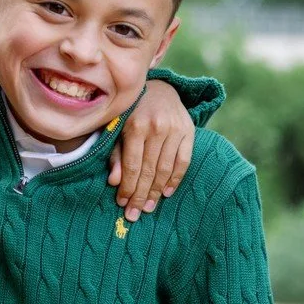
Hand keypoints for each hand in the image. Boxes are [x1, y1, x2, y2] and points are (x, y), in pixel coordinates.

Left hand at [109, 79, 193, 218]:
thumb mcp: (117, 128)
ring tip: (149, 208)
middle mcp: (157, 127)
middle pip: (149, 170)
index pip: (132, 165)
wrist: (159, 88)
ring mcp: (175, 129)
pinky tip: (167, 193)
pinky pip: (183, 161)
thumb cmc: (132, 112)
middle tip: (134, 214)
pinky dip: (175, 179)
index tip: (122, 204)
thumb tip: (114, 182)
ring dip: (157, 192)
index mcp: (135, 125)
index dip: (128, 187)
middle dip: (141, 195)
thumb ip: (116, 155)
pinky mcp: (189, 131)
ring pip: (166, 169)